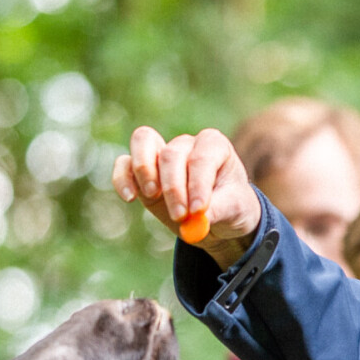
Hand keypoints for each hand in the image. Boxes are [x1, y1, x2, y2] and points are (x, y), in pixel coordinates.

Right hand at [112, 124, 260, 261]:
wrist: (217, 217)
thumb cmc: (231, 205)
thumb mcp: (236, 209)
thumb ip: (220, 210)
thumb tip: (199, 217)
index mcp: (214, 146)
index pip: (202, 158)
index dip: (198, 183)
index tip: (198, 210)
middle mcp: (186, 144)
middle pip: (172, 155)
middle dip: (174, 188)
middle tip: (180, 216)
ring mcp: (162, 152)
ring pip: (145, 143)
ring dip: (145, 170)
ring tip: (153, 196)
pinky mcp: (142, 169)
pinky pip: (124, 163)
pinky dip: (123, 178)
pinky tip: (130, 197)